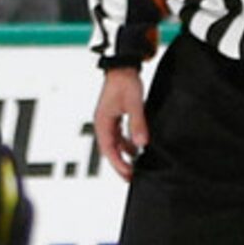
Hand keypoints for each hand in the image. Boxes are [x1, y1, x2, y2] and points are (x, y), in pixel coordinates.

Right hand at [94, 65, 148, 180]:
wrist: (123, 66)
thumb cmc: (126, 82)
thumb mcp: (134, 104)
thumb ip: (138, 124)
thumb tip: (141, 144)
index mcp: (102, 122)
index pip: (108, 149)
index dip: (118, 164)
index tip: (129, 175)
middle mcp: (102, 123)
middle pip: (110, 150)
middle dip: (120, 165)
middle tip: (132, 179)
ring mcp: (107, 120)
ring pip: (114, 144)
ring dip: (123, 156)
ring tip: (135, 168)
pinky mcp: (114, 117)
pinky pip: (118, 136)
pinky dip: (126, 145)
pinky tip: (137, 150)